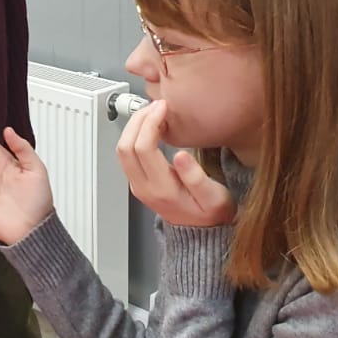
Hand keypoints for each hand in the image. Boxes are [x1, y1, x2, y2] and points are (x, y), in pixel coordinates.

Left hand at [115, 101, 236, 227]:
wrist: (202, 233)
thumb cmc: (211, 214)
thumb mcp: (214, 197)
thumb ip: (196, 178)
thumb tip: (181, 156)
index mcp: (162, 189)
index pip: (143, 148)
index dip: (150, 122)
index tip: (163, 107)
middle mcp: (144, 187)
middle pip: (125, 146)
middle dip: (138, 119)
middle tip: (157, 105)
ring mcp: (137, 185)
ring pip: (122, 149)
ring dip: (134, 126)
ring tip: (155, 112)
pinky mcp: (138, 182)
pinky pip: (127, 154)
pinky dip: (135, 134)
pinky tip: (152, 126)